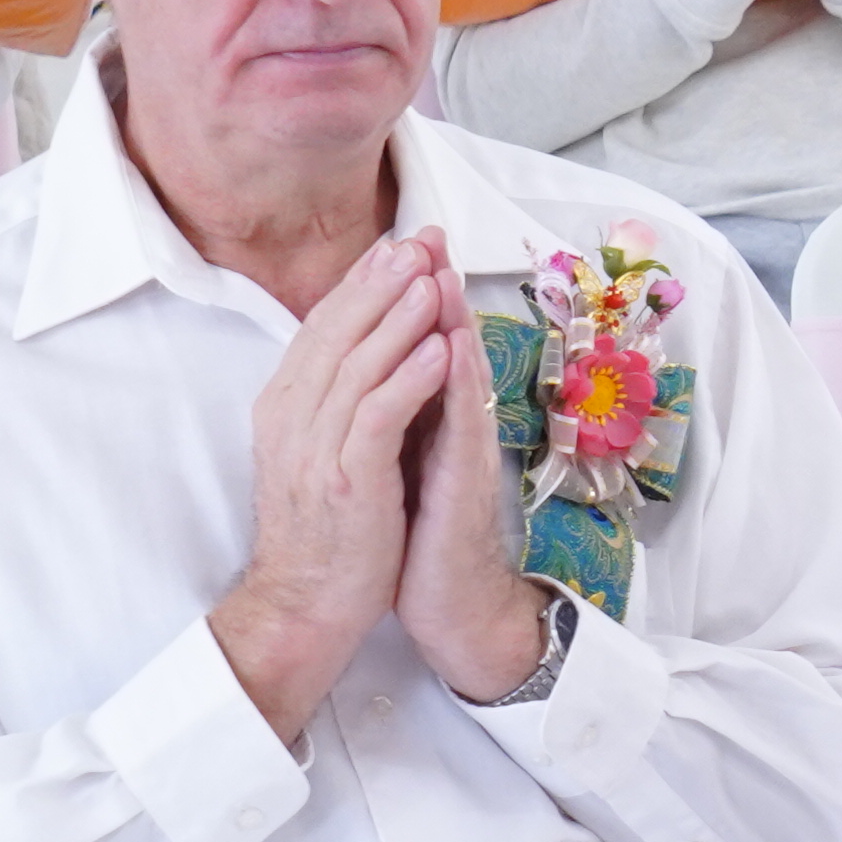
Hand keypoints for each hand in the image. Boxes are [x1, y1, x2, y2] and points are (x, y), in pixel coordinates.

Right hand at [207, 234, 456, 740]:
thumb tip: (363, 344)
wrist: (306, 605)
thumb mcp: (322, 450)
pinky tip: (439, 347)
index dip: (360, 282)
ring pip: (356, 364)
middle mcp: (291, 420)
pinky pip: (378, 415)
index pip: (321, 328)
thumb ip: (335, 397)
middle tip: (418, 239)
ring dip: (398, 317)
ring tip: (433, 276)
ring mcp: (316, 450)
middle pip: (336, 333)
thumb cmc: (328, 529)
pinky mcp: (347, 480)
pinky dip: (409, 377)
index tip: (397, 243)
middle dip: (380, 282)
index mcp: (283, 408)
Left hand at [390, 261, 553, 703]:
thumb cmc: (421, 540)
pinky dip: (458, 381)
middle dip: (431, 287)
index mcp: (426, 421)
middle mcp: (451, 428)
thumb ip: (397, 419)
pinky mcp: (465, 483)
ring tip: (440, 268)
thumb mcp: (400, 467)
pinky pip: (463, 422)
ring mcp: (463, 453)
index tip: (393, 248)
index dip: (404, 297)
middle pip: (442, 343)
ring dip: (451, 319)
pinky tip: (453, 347)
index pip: (415, 346)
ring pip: (458, 373)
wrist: (450, 607)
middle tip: (424, 233)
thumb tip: (377, 378)